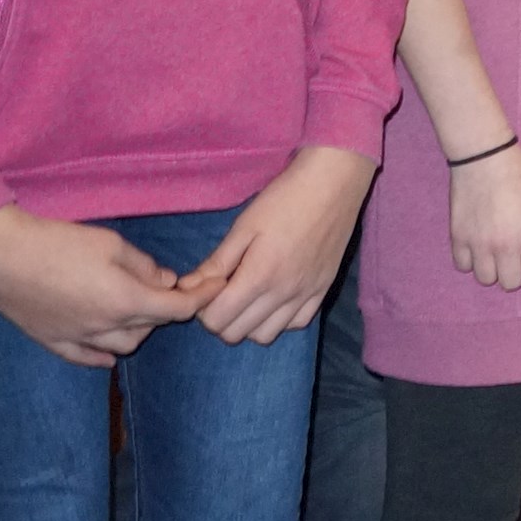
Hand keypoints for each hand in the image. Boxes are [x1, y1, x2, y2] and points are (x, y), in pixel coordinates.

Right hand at [0, 208, 196, 367]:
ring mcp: (76, 338)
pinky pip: (85, 358)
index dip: (202, 298)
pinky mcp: (50, 340)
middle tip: (166, 289)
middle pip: (152, 326)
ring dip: (138, 330)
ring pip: (123, 346)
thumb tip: (165, 279)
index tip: (217, 288)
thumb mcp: (112, 244)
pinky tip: (109, 353)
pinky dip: (102, 356)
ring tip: (137, 311)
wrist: (0, 255)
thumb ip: (144, 265)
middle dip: (166, 309)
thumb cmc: (59, 243)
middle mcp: (105, 327)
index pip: (177, 309)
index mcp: (125, 301)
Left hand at [179, 146, 376, 342]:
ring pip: (266, 336)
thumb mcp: (244, 226)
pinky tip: (274, 299)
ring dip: (249, 323)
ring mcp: (306, 295)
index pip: (217, 320)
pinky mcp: (323, 291)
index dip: (203, 309)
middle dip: (221, 318)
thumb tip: (187, 287)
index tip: (208, 288)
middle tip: (223, 292)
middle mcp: (283, 293)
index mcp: (259, 276)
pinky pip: (296, 325)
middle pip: (237, 333)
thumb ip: (216, 263)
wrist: (334, 184)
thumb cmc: (283, 200)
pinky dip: (279, 320)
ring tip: (247, 297)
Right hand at [447, 142, 520, 290]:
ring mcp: (480, 244)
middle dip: (515, 272)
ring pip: (485, 279)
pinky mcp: (457, 238)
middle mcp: (506, 245)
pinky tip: (476, 246)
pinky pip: (463, 266)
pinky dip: (470, 260)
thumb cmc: (520, 176)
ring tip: (493, 252)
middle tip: (513, 257)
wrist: (484, 159)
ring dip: (491, 269)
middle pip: (510, 284)